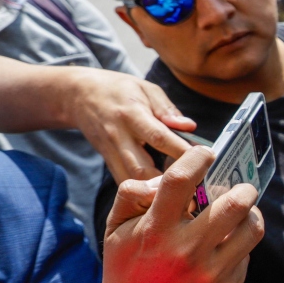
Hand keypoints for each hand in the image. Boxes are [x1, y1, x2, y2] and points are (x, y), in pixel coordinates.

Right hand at [66, 68, 194, 182]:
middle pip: (142, 168)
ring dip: (156, 191)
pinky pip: (124, 183)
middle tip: (194, 185)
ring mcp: (110, 151)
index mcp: (132, 114)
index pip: (159, 137)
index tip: (205, 161)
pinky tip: (161, 192)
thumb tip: (190, 127)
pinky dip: (143, 191)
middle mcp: (119, 136)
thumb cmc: (120, 89)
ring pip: (132, 181)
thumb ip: (168, 109)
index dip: (182, 152)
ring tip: (181, 193)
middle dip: (168, 181)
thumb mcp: (146, 89)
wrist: (78, 94)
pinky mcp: (106, 161)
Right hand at [98, 146, 264, 282]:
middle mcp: (185, 250)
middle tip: (241, 187)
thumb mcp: (117, 227)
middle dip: (244, 188)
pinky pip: (247, 254)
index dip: (198, 158)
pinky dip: (241, 242)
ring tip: (242, 211)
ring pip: (252, 228)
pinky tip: (227, 242)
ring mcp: (209, 272)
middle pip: (234, 204)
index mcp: (156, 229)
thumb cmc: (128, 263)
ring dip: (251, 213)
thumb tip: (162, 179)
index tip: (206, 154)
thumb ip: (133, 194)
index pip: (180, 180)